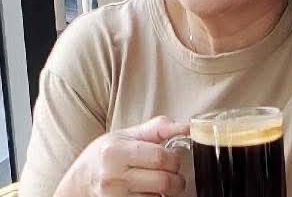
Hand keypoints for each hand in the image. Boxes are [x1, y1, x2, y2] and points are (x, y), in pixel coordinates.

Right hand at [55, 116, 189, 196]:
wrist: (79, 182)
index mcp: (115, 153)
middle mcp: (113, 178)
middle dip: (176, 178)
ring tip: (162, 182)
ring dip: (167, 192)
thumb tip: (188, 126)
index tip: (174, 158)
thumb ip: (158, 128)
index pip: (160, 158)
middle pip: (163, 181)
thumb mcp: (127, 135)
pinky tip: (151, 192)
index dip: (175, 159)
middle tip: (174, 173)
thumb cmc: (105, 154)